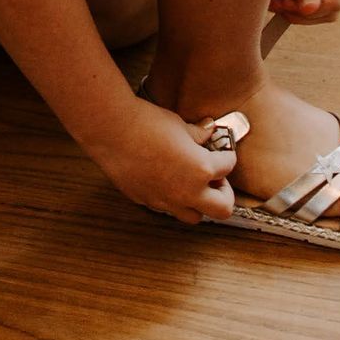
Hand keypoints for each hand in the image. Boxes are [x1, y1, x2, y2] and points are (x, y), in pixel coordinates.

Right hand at [93, 100, 239, 224]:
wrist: (112, 131)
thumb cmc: (146, 123)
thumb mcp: (179, 125)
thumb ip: (197, 134)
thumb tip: (208, 131)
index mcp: (201, 169)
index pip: (228, 167)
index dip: (227, 156)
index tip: (223, 151)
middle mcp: (188, 191)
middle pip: (223, 209)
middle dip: (225, 193)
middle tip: (217, 178)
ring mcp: (166, 201)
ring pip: (194, 216)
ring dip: (200, 203)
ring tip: (193, 184)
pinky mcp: (147, 201)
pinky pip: (168, 208)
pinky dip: (174, 199)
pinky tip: (167, 180)